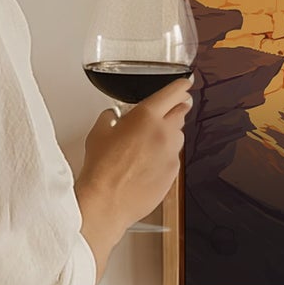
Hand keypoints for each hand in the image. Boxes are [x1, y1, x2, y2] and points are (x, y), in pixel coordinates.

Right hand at [75, 77, 192, 276]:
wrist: (107, 201)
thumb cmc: (101, 168)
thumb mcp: (98, 132)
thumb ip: (110, 118)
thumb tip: (113, 116)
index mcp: (146, 116)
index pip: (172, 93)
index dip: (180, 86)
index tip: (185, 84)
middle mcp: (164, 132)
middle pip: (181, 112)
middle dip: (176, 109)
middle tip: (168, 110)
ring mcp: (171, 154)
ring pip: (178, 136)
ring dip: (169, 134)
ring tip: (149, 143)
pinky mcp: (173, 173)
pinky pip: (174, 158)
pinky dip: (165, 156)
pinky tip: (148, 163)